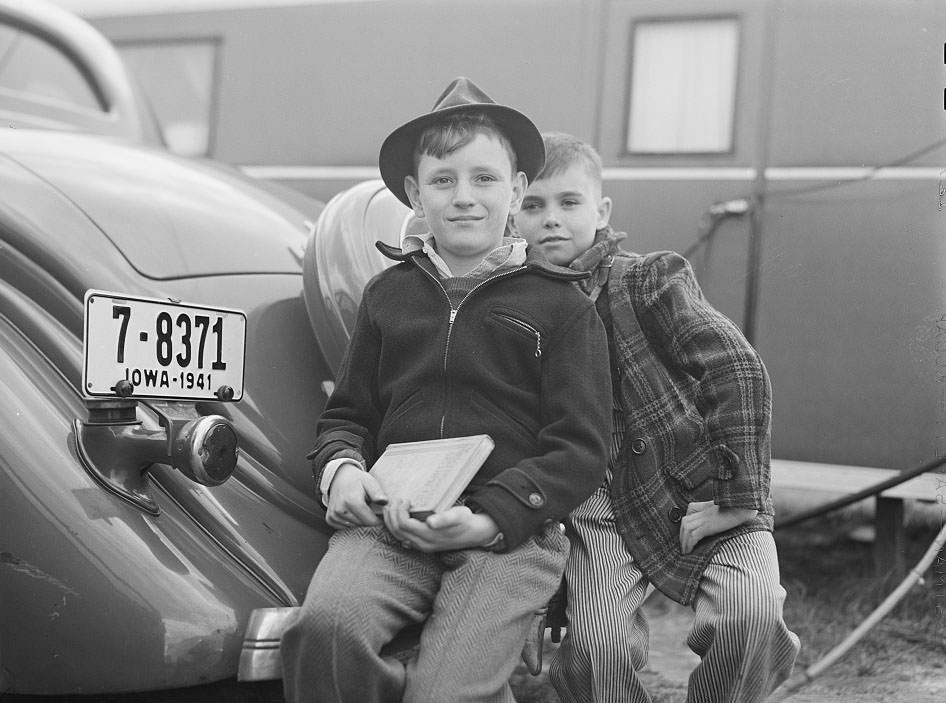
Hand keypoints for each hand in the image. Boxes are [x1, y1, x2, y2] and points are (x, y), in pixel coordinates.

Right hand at [324, 463, 386, 529]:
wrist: (339, 477)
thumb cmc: (357, 480)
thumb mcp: (370, 482)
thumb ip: (377, 493)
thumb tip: (385, 502)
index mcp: (352, 501)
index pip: (370, 521)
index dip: (378, 520)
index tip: (381, 514)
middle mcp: (340, 510)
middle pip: (362, 525)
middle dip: (369, 519)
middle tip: (370, 507)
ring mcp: (333, 515)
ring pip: (354, 527)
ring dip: (360, 520)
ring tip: (360, 508)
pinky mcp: (330, 519)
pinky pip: (345, 527)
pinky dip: (351, 522)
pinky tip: (352, 511)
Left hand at [383, 500, 498, 551]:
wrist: (474, 534)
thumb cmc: (465, 521)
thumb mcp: (458, 516)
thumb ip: (444, 519)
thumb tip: (430, 522)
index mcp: (429, 536)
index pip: (404, 524)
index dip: (400, 511)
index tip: (406, 499)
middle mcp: (423, 544)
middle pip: (397, 531)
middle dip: (392, 514)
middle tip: (395, 500)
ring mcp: (422, 546)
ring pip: (398, 536)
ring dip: (392, 521)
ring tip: (392, 507)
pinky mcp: (423, 546)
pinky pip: (403, 538)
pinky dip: (396, 527)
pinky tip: (398, 518)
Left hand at [679, 500, 757, 553]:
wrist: (742, 507)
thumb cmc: (735, 509)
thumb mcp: (720, 508)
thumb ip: (711, 513)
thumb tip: (709, 525)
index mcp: (702, 507)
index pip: (687, 516)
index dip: (684, 529)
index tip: (685, 539)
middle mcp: (701, 512)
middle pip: (684, 524)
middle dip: (682, 536)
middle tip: (683, 547)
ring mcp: (703, 519)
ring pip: (686, 530)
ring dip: (684, 542)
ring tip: (685, 552)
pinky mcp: (706, 526)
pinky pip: (693, 536)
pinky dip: (689, 544)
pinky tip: (689, 550)